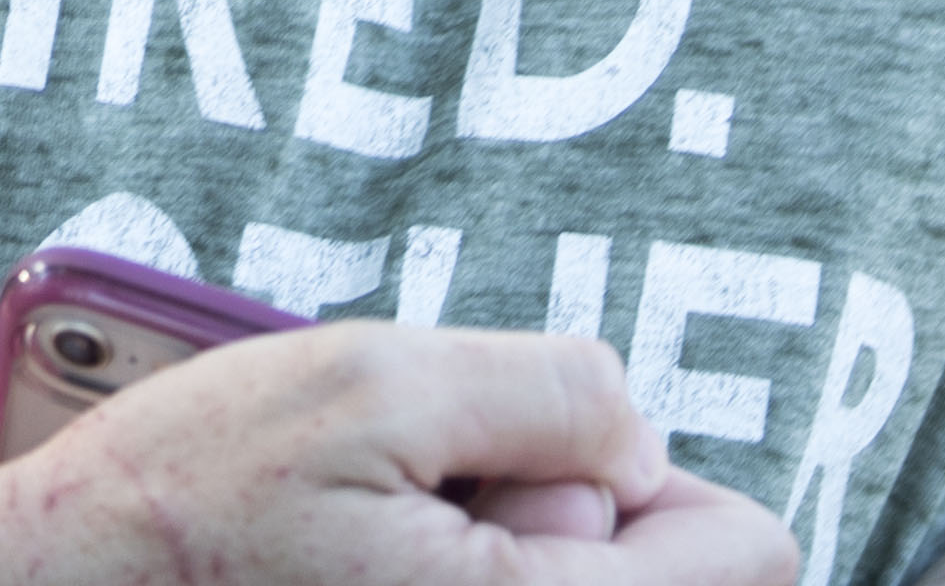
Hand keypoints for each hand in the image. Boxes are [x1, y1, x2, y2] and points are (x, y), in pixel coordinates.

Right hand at [0, 329, 792, 585]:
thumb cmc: (192, 501)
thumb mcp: (372, 379)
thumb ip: (551, 394)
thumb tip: (641, 448)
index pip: (752, 556)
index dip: (653, 481)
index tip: (531, 474)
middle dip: (566, 521)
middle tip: (419, 513)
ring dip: (507, 558)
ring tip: (380, 552)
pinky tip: (366, 580)